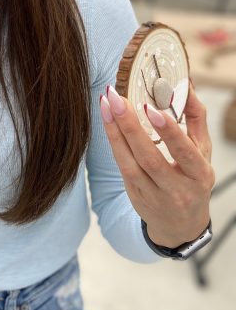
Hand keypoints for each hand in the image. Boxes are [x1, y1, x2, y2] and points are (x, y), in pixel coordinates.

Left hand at [100, 81, 214, 247]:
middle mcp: (177, 189)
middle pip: (150, 158)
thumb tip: (186, 84)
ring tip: (106, 105)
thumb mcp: (203, 150)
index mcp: (199, 175)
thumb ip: (195, 118)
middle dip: (131, 127)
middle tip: (117, 99)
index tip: (151, 108)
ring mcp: (153, 195)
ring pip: (129, 163)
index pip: (185, 153)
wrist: (180, 225)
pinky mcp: (134, 195)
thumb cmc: (193, 178)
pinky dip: (113, 142)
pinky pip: (121, 166)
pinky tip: (107, 122)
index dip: (169, 132)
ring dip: (114, 132)